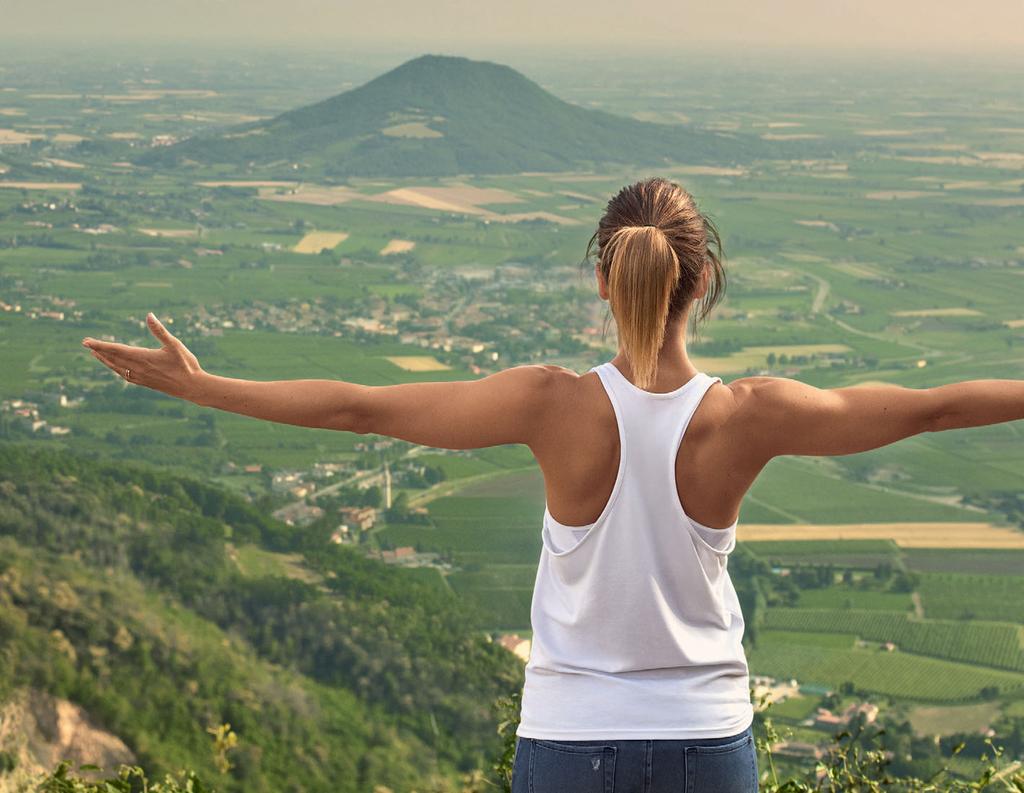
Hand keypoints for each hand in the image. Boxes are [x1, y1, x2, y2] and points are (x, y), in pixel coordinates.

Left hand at [82, 313, 203, 400]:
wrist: (193, 388)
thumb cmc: (186, 365)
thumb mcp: (175, 344)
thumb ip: (160, 330)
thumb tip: (149, 315)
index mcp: (143, 357)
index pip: (116, 350)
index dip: (100, 345)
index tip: (86, 342)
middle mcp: (138, 368)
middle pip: (113, 358)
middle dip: (98, 350)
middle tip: (85, 344)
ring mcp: (141, 377)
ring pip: (117, 368)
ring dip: (105, 360)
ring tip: (96, 354)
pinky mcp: (145, 383)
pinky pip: (125, 375)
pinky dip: (116, 369)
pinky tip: (116, 367)